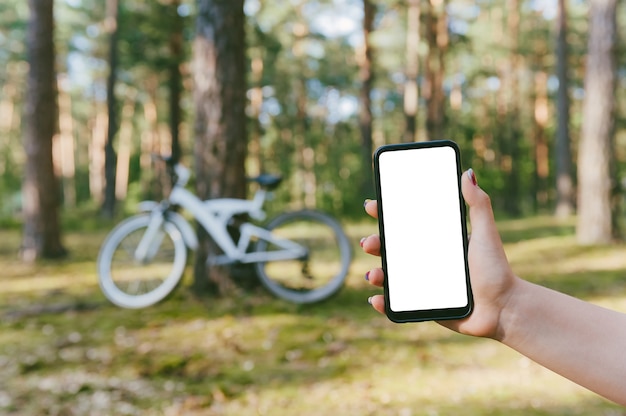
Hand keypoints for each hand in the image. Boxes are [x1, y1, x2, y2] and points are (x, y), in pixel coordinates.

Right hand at [362, 169, 517, 339]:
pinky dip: (384, 302)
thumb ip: (478, 204)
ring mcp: (422, 285)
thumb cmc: (497, 270)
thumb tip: (468, 172)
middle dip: (374, 244)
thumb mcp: (486, 233)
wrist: (504, 310)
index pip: (406, 225)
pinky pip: (398, 305)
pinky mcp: (423, 308)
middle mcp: (426, 261)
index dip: (385, 215)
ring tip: (374, 274)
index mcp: (436, 242)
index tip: (372, 206)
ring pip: (390, 276)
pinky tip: (377, 298)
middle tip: (368, 243)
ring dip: (376, 273)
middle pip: (391, 249)